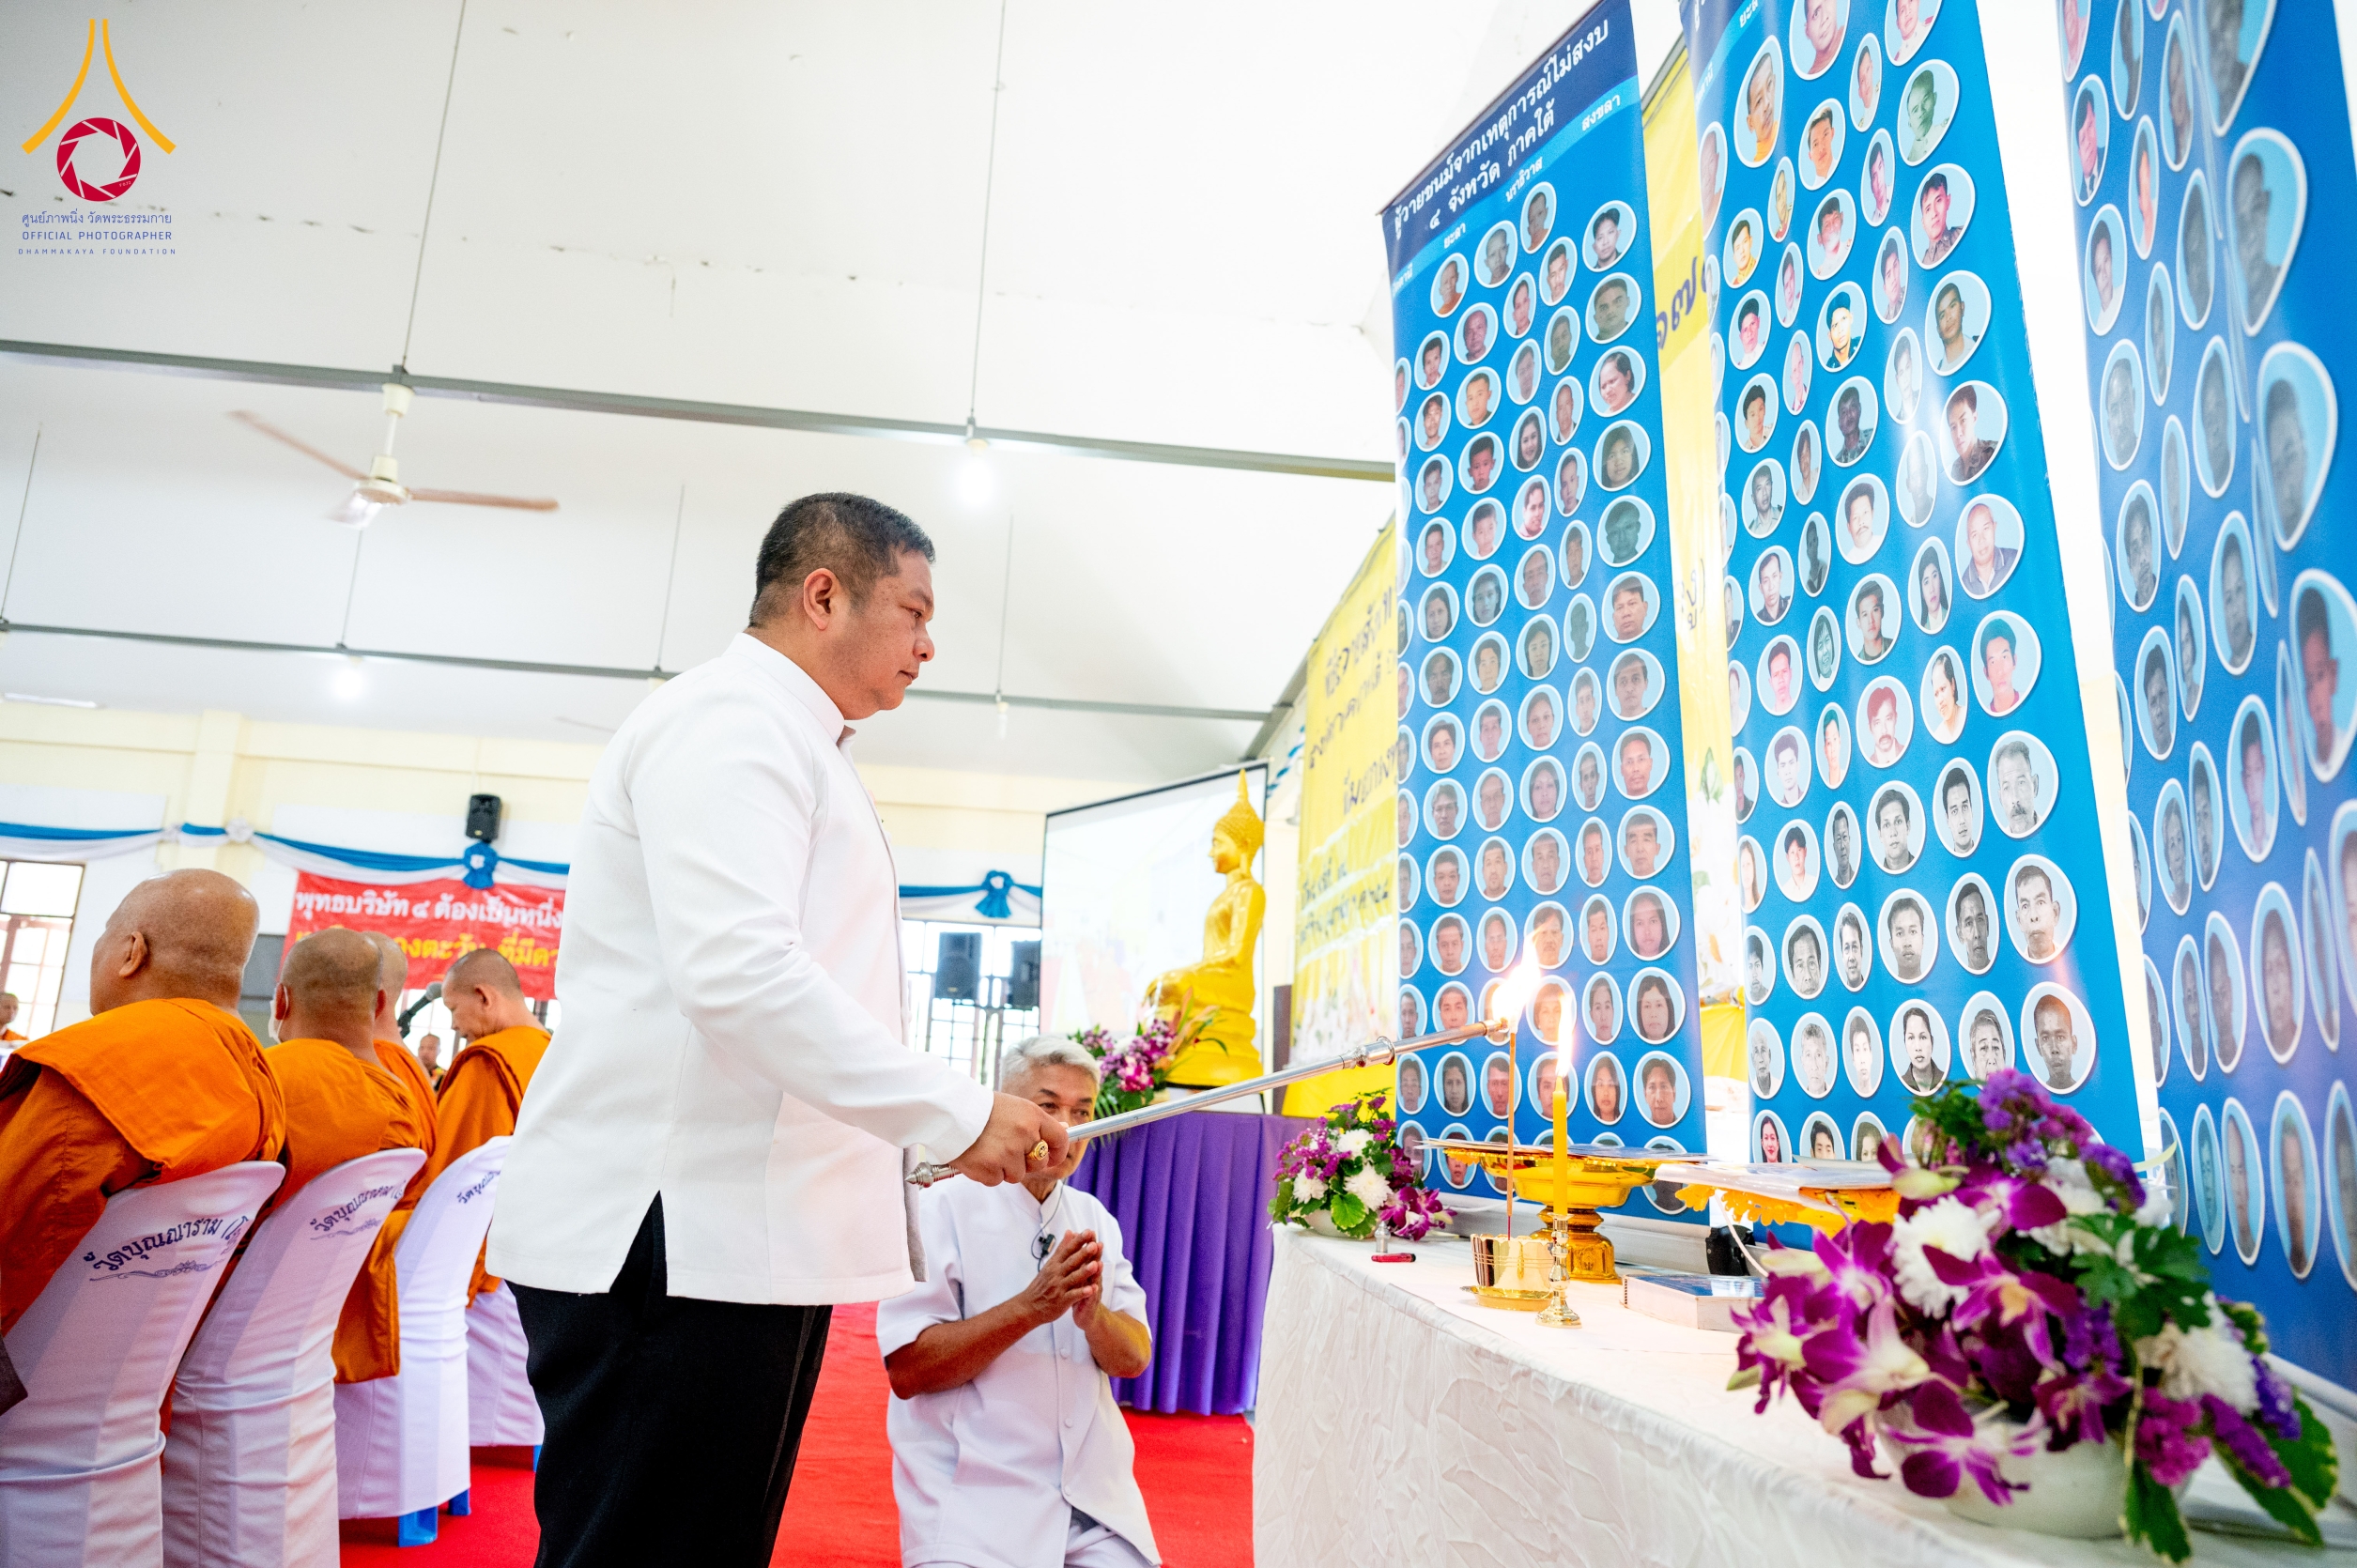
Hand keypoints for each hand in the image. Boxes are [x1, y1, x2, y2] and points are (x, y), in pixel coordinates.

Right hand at [949, 1092, 1070, 1184]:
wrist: (948, 1111)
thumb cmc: (981, 1108)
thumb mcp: (1014, 1107)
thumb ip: (1037, 1122)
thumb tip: (1064, 1129)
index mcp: (1032, 1116)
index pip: (1060, 1139)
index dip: (1058, 1151)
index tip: (1052, 1156)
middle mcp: (1024, 1135)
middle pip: (1040, 1162)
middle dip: (1027, 1161)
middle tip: (1008, 1150)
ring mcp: (1007, 1153)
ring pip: (1017, 1174)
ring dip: (1005, 1167)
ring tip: (989, 1149)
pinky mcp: (990, 1168)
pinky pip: (997, 1180)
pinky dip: (988, 1173)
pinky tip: (978, 1156)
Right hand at [1018, 1230, 1100, 1327]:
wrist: (1028, 1307)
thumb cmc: (1040, 1286)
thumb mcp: (1049, 1264)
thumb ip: (1062, 1249)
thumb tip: (1069, 1232)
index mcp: (1054, 1264)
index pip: (1067, 1250)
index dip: (1078, 1241)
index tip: (1088, 1232)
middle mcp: (1056, 1274)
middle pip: (1071, 1262)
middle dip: (1083, 1253)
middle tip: (1094, 1245)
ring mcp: (1059, 1287)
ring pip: (1073, 1278)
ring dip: (1084, 1271)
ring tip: (1096, 1265)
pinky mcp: (1061, 1301)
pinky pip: (1073, 1296)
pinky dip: (1082, 1292)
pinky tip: (1091, 1289)